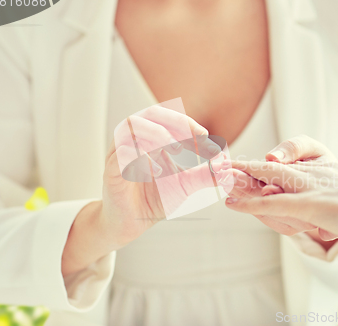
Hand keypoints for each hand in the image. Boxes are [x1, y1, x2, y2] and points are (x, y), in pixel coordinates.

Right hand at [63, 105, 230, 274]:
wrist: (131, 224)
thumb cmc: (155, 198)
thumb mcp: (186, 185)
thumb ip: (205, 175)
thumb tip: (228, 168)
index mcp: (150, 136)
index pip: (170, 117)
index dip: (190, 124)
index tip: (207, 139)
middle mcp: (133, 138)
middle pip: (151, 113)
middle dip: (176, 123)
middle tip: (195, 139)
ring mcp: (118, 153)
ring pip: (132, 127)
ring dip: (157, 135)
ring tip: (177, 151)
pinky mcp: (110, 171)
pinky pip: (120, 154)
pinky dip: (141, 158)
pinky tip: (157, 172)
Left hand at [226, 136, 337, 258]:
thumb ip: (326, 196)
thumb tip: (308, 204)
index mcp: (324, 166)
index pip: (286, 158)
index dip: (259, 160)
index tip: (236, 162)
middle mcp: (315, 172)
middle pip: (270, 166)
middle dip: (240, 167)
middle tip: (213, 165)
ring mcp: (313, 187)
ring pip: (268, 180)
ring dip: (239, 181)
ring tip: (215, 178)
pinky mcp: (314, 205)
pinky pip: (276, 203)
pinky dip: (251, 204)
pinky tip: (232, 203)